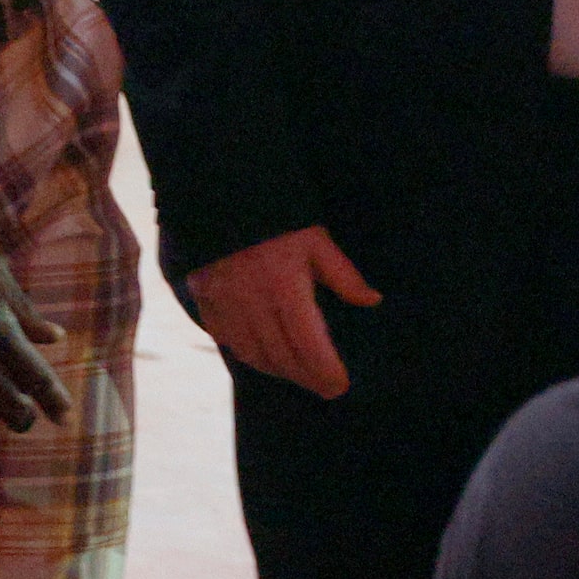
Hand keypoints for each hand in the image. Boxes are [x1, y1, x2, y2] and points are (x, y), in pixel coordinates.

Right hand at [183, 225, 379, 398]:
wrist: (224, 193)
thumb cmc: (279, 217)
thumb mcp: (317, 241)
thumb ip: (343, 276)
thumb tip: (372, 300)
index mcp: (285, 289)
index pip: (308, 346)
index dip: (325, 372)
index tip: (340, 385)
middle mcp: (253, 304)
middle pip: (282, 358)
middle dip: (306, 377)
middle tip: (325, 386)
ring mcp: (226, 305)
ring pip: (253, 355)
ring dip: (278, 370)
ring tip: (298, 374)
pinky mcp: (205, 301)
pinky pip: (226, 341)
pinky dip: (247, 355)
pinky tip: (263, 357)